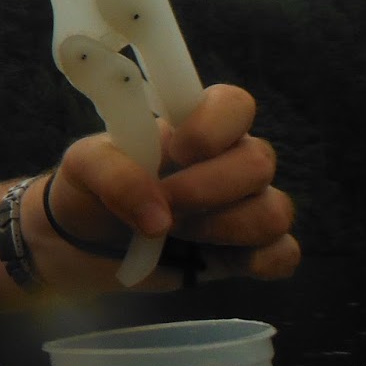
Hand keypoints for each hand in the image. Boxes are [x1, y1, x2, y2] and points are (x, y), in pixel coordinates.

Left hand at [43, 83, 300, 287]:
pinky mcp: (246, 253)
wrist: (80, 245)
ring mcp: (241, 208)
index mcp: (192, 126)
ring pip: (275, 210)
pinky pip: (285, 254)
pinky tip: (216, 260)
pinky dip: (259, 261)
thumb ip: (114, 175)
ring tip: (176, 232)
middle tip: (165, 203)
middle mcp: (227, 161)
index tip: (177, 151)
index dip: (215, 126)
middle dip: (206, 189)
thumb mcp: (83, 168)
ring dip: (223, 227)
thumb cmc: (88, 190)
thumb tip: (161, 217)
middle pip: (260, 161)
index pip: (235, 104)